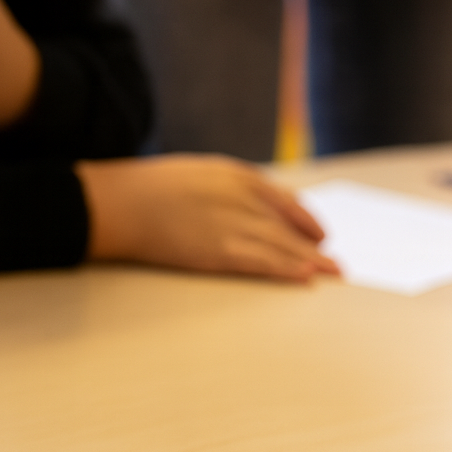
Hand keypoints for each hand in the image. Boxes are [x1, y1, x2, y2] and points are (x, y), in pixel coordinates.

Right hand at [77, 155, 340, 281]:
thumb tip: (248, 208)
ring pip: (283, 245)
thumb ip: (226, 189)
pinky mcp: (220, 250)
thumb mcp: (196, 175)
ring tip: (333, 273)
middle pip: (288, 225)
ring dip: (311, 261)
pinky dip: (287, 268)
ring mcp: (232, 223)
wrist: (116, 203)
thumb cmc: (148, 190)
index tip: (320, 234)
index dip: (306, 220)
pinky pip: (262, 261)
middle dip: (314, 245)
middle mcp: (242, 197)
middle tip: (335, 263)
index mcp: (236, 175)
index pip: (283, 199)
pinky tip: (305, 276)